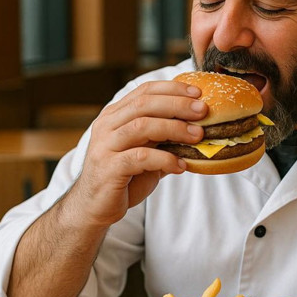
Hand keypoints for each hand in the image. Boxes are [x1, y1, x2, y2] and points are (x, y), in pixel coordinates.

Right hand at [66, 80, 207, 227]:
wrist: (94, 208)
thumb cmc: (124, 178)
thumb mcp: (148, 153)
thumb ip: (165, 140)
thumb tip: (200, 129)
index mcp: (115, 116)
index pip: (144, 91)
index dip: (172, 89)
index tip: (198, 93)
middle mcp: (107, 126)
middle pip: (144, 103)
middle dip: (177, 104)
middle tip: (202, 110)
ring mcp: (105, 146)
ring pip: (141, 126)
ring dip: (174, 128)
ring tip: (197, 136)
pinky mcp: (108, 167)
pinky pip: (140, 157)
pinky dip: (165, 159)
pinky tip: (181, 166)